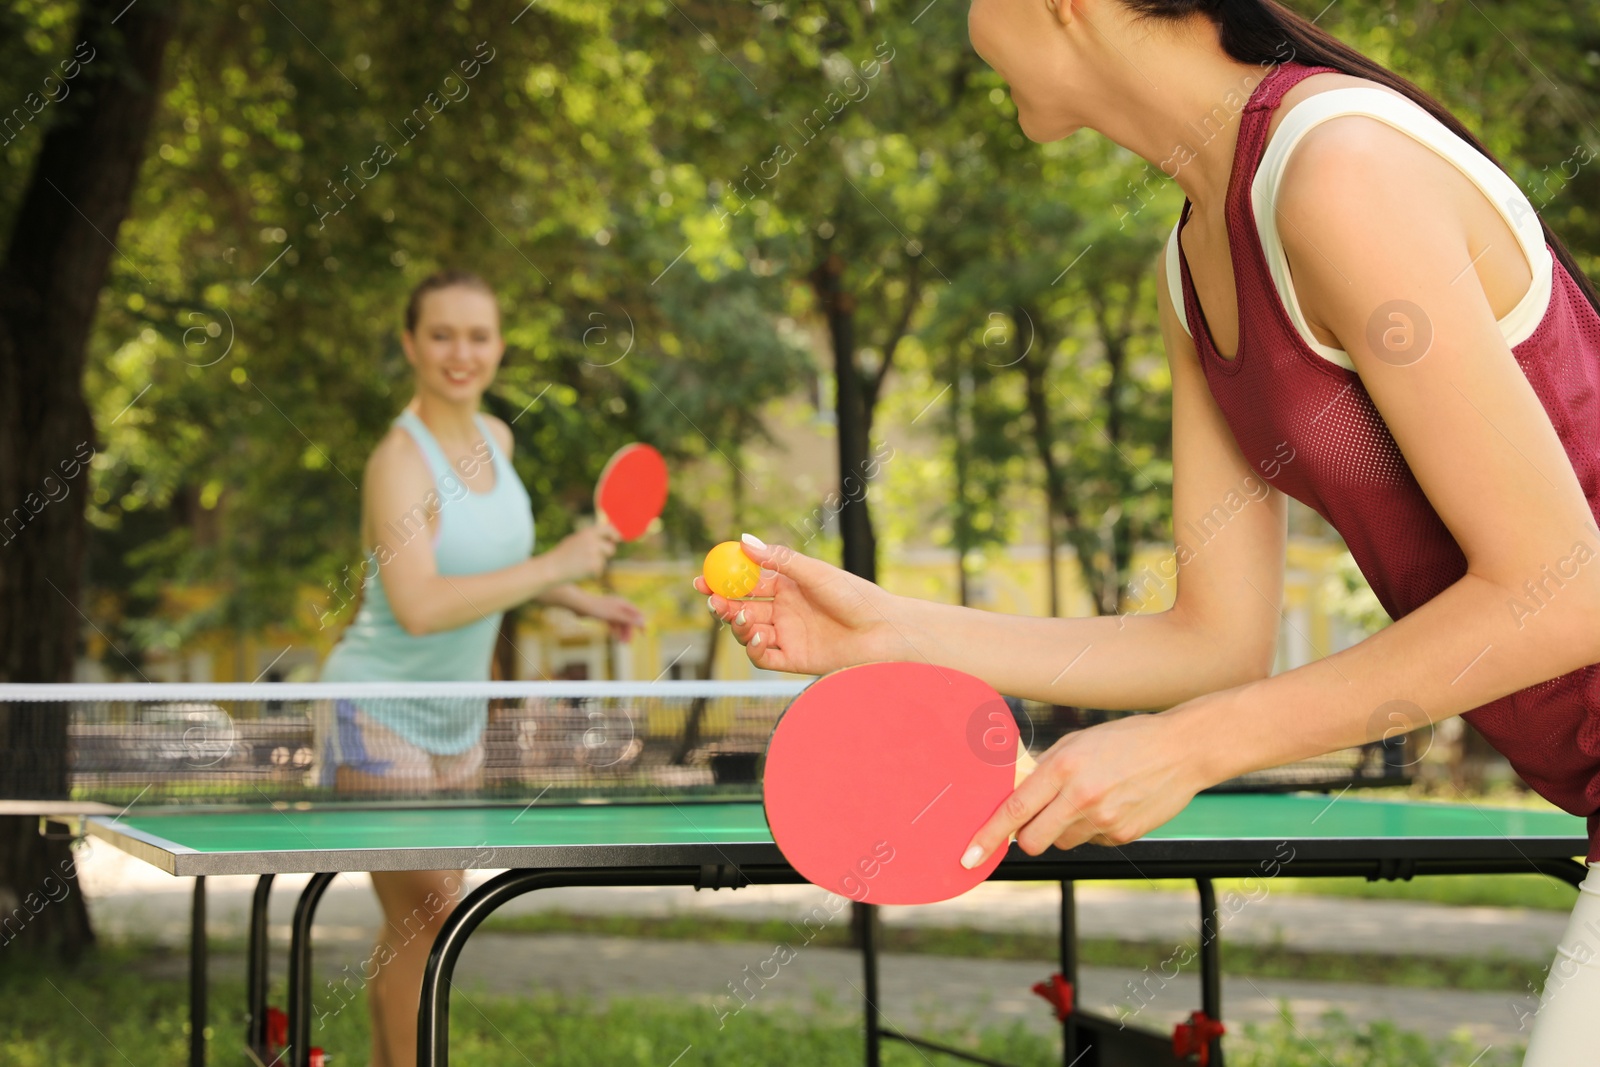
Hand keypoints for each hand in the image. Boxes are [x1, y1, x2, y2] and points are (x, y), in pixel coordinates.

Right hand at [547, 524, 618, 583]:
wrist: (552, 568)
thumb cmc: (562, 555)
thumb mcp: (576, 539)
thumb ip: (591, 537)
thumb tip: (608, 536)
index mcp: (588, 532)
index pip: (609, 529)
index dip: (615, 534)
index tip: (617, 539)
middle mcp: (593, 541)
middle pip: (611, 549)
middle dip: (606, 554)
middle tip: (592, 558)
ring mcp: (594, 553)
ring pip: (604, 561)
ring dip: (597, 565)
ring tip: (581, 564)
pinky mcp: (594, 566)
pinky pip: (599, 571)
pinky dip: (592, 573)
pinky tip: (580, 571)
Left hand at [581, 594, 644, 641]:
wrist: (579, 605)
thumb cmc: (597, 608)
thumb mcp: (615, 615)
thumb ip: (629, 619)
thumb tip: (642, 622)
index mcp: (623, 603)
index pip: (637, 614)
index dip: (641, 624)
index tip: (643, 635)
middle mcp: (618, 606)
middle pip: (628, 620)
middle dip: (629, 631)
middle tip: (627, 643)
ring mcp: (610, 610)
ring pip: (620, 623)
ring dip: (621, 632)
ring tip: (621, 642)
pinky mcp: (603, 614)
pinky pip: (612, 623)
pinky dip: (614, 630)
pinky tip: (614, 636)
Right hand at [693, 536, 899, 674]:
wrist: (883, 632)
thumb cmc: (856, 597)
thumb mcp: (815, 574)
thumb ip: (780, 560)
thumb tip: (743, 541)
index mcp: (788, 585)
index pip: (746, 581)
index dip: (722, 581)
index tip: (702, 578)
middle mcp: (784, 610)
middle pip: (742, 608)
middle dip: (723, 605)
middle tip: (712, 601)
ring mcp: (788, 635)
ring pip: (749, 632)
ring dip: (738, 626)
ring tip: (741, 618)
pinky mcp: (794, 659)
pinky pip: (764, 657)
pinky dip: (754, 649)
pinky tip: (758, 638)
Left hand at [958, 706, 1210, 869]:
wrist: (1181, 750)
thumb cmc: (1123, 740)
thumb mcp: (1077, 743)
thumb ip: (1046, 770)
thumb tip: (1016, 800)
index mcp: (1063, 767)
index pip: (1014, 810)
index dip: (987, 836)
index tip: (968, 856)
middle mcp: (1081, 796)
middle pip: (1033, 840)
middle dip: (1027, 838)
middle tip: (1037, 822)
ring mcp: (1104, 819)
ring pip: (1062, 842)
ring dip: (1064, 828)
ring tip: (1089, 798)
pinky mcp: (1123, 835)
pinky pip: (1092, 841)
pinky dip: (1093, 828)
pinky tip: (1113, 804)